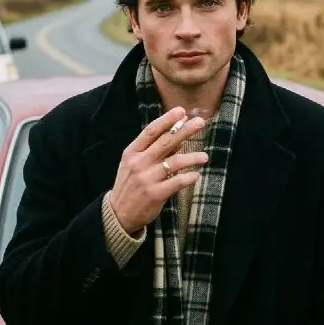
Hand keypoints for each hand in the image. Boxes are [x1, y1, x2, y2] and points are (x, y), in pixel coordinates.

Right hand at [110, 106, 208, 234]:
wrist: (119, 213)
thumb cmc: (130, 185)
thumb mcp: (135, 164)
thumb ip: (154, 150)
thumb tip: (178, 136)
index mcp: (132, 153)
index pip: (151, 131)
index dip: (167, 120)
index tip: (181, 111)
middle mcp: (139, 163)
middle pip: (165, 142)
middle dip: (184, 130)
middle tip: (200, 122)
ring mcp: (147, 178)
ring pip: (175, 162)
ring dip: (192, 157)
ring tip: (204, 157)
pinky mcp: (156, 194)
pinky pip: (177, 182)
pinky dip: (189, 177)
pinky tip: (196, 175)